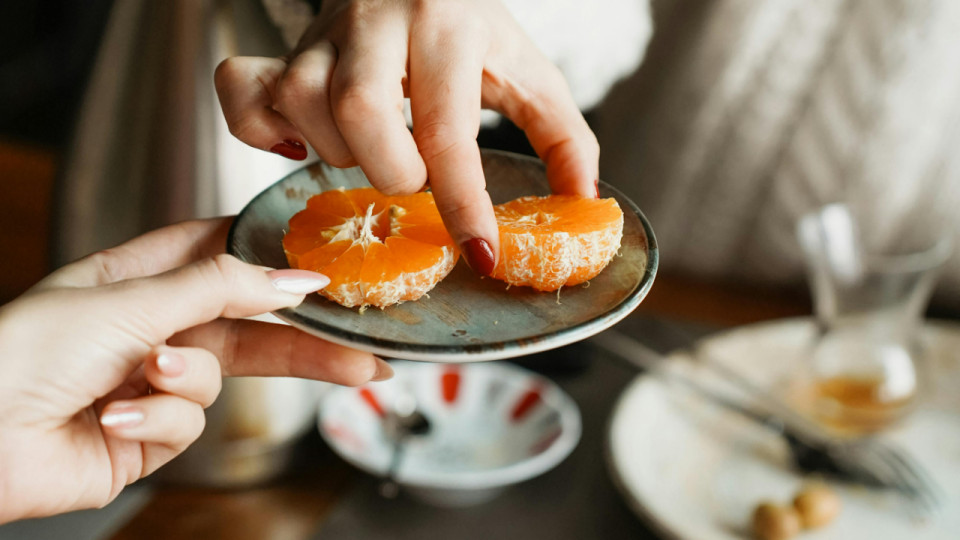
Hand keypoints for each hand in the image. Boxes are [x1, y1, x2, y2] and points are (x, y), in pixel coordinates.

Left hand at [0, 217, 388, 522]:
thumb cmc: (25, 352)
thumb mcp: (131, 302)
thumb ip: (222, 288)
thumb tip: (295, 279)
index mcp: (136, 277)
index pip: (218, 251)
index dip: (269, 255)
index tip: (323, 262)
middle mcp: (148, 327)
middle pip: (246, 326)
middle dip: (300, 341)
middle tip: (360, 353)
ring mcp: (150, 383)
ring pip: (218, 379)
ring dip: (184, 381)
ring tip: (144, 379)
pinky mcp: (148, 434)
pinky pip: (187, 424)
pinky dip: (155, 420)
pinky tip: (114, 417)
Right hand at [214, 0, 598, 274]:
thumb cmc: (471, 31)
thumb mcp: (528, 72)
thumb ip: (563, 133)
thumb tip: (584, 199)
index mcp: (448, 24)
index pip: (448, 129)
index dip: (463, 203)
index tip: (479, 254)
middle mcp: (378, 22)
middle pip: (360, 114)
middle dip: (393, 172)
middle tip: (415, 177)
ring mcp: (322, 35)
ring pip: (303, 106)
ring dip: (341, 155)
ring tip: (375, 151)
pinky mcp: (284, 49)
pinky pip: (244, 91)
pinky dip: (259, 131)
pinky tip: (299, 145)